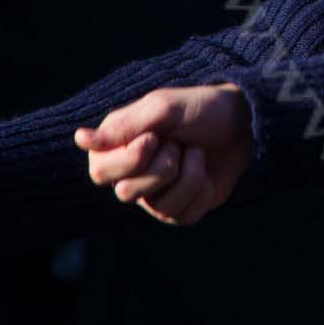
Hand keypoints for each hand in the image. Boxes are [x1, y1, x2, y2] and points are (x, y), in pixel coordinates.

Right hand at [74, 84, 251, 225]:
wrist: (244, 123)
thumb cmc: (200, 109)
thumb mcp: (164, 108)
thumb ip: (125, 125)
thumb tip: (80, 139)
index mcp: (116, 147)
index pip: (99, 172)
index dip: (131, 158)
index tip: (155, 136)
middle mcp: (130, 175)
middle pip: (125, 193)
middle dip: (162, 167)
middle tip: (179, 144)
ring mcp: (155, 196)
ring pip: (159, 207)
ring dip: (188, 175)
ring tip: (196, 153)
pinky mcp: (181, 209)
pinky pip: (182, 216)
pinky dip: (202, 191)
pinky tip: (207, 174)